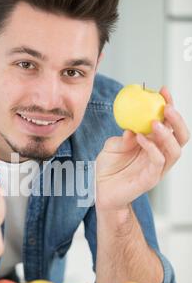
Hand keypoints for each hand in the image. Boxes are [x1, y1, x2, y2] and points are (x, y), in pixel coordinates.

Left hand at [96, 87, 189, 210]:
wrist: (101, 191)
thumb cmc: (108, 168)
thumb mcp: (112, 146)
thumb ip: (122, 137)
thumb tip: (131, 128)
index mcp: (154, 143)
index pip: (168, 123)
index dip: (169, 105)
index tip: (162, 90)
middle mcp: (160, 154)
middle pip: (181, 136)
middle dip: (177, 120)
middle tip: (166, 107)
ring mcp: (157, 168)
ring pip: (175, 150)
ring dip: (167, 134)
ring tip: (155, 122)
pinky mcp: (151, 179)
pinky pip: (158, 161)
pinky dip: (152, 148)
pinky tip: (140, 138)